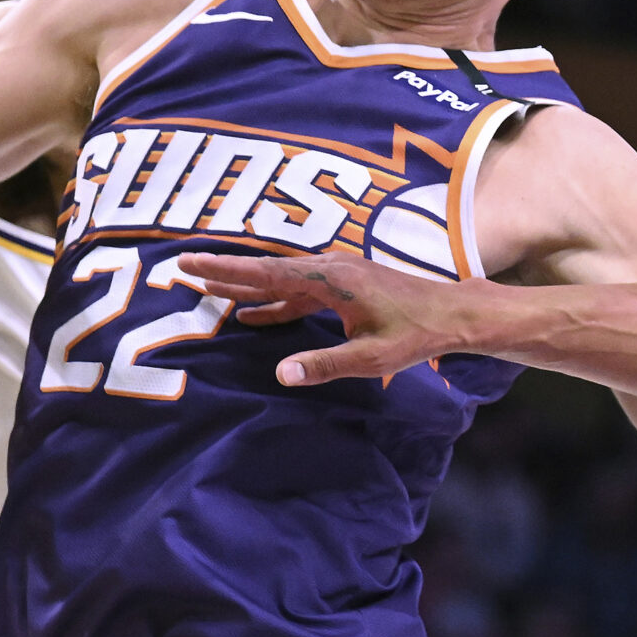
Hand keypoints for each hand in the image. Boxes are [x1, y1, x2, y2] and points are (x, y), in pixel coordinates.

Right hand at [174, 250, 477, 385]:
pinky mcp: (345, 286)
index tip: (190, 261)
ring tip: (208, 289)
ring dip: (246, 285)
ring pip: (280, 280)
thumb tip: (281, 374)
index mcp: (330, 280)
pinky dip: (273, 301)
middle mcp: (330, 269)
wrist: (454, 314)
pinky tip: (254, 315)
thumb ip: (324, 365)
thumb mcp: (370, 358)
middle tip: (182, 265)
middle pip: (266, 270)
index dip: (225, 270)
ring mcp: (337, 275)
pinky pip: (298, 291)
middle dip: (224, 270)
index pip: (266, 274)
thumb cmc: (416, 335)